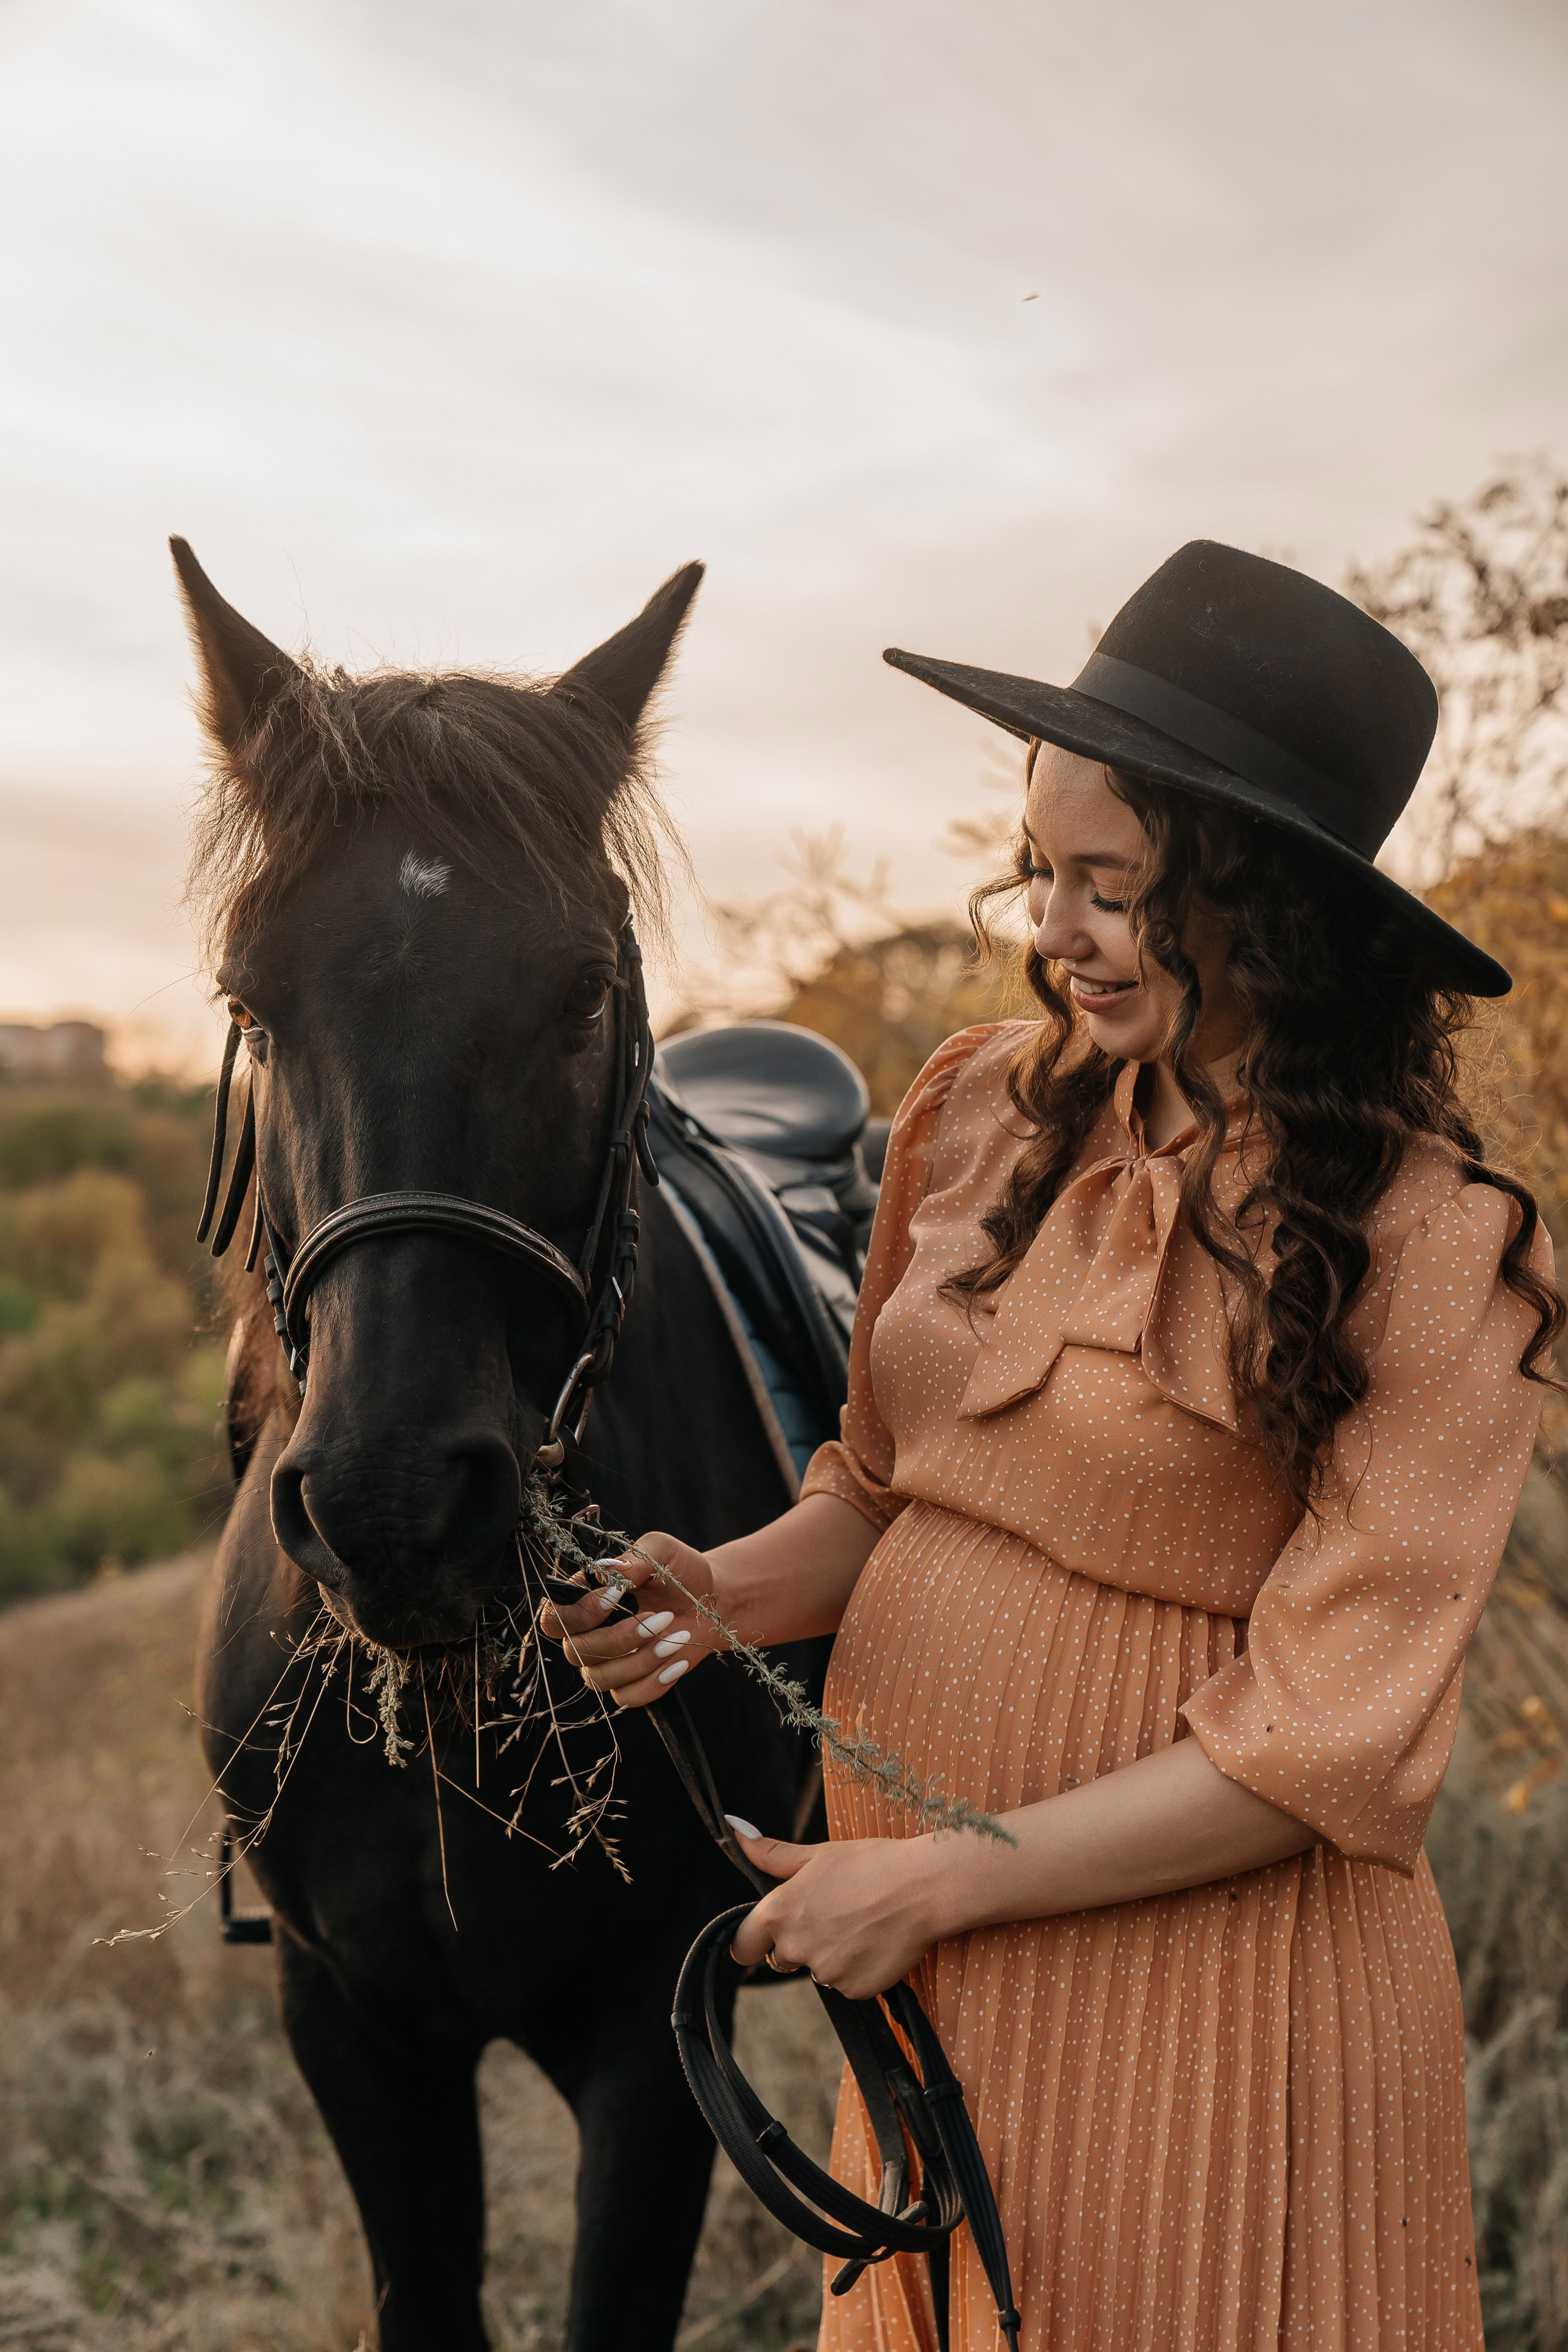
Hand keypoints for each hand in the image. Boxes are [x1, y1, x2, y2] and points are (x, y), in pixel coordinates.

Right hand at [537, 1530, 726, 1708]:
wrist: (711, 1597)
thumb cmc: (678, 1569)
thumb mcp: (659, 1551)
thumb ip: (631, 1560)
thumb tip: (604, 1577)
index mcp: (583, 1600)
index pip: (555, 1619)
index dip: (580, 1613)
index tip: (617, 1595)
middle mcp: (587, 1634)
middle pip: (576, 1651)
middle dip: (619, 1638)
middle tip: (663, 1618)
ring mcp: (606, 1662)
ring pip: (600, 1678)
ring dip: (641, 1660)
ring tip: (679, 1637)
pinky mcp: (629, 1683)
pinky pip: (627, 1697)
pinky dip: (654, 1683)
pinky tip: (678, 1661)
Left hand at [725, 1821, 946, 2001]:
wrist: (922, 1888)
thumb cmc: (869, 1863)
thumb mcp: (817, 1854)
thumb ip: (771, 1853)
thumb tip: (735, 1831)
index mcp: (779, 1913)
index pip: (742, 1945)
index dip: (752, 1941)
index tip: (763, 1938)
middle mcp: (795, 1947)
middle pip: (782, 1958)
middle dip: (799, 1943)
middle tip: (833, 1914)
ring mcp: (825, 1972)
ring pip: (818, 1969)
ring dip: (832, 1955)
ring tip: (862, 1924)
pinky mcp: (854, 1990)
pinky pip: (847, 1984)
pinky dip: (858, 1969)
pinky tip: (876, 1942)